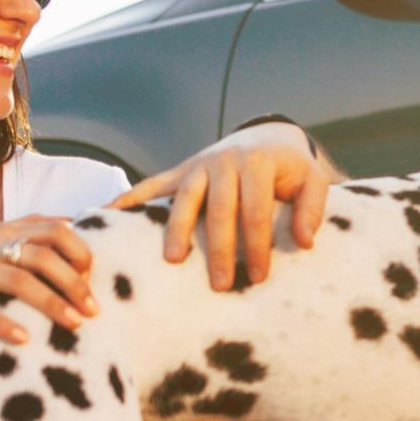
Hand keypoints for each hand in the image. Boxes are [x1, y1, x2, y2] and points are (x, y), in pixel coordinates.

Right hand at [0, 217, 97, 344]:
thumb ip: (23, 231)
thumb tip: (70, 224)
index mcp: (1, 230)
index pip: (52, 228)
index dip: (79, 249)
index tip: (92, 274)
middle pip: (42, 255)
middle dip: (74, 282)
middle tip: (94, 309)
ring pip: (19, 282)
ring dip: (52, 304)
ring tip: (75, 325)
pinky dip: (4, 324)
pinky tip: (25, 340)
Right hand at [108, 122, 328, 291]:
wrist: (266, 136)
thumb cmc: (290, 169)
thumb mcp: (311, 181)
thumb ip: (312, 208)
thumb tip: (305, 241)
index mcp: (257, 163)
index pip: (255, 211)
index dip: (257, 244)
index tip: (259, 276)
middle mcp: (224, 162)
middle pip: (219, 209)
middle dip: (219, 248)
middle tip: (219, 284)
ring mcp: (198, 165)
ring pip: (185, 198)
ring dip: (177, 229)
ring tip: (173, 260)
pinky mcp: (181, 171)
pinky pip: (153, 185)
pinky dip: (130, 197)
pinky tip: (107, 213)